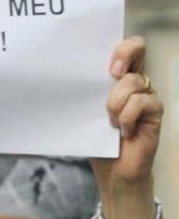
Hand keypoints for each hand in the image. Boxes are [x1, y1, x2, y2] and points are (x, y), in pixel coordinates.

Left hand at [91, 37, 163, 218]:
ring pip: (133, 82)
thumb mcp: (85, 114)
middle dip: (122, 56)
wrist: (113, 172)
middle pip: (137, 48)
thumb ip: (84, 95)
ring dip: (115, 103)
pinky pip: (141, 103)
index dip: (121, 46)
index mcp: (118, 79)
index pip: (127, 47)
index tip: (107, 63)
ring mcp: (147, 96)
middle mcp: (136, 82)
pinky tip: (123, 132)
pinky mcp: (155, 112)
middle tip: (111, 74)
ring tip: (110, 122)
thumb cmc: (97, 142)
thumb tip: (63, 80)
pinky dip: (126, 118)